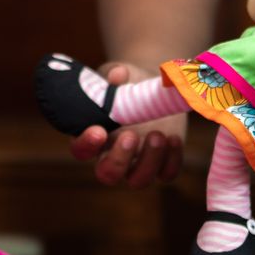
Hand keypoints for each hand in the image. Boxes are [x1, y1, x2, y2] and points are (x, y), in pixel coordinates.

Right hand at [67, 62, 186, 187]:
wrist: (152, 87)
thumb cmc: (129, 82)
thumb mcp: (121, 73)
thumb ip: (115, 74)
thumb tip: (117, 75)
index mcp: (93, 135)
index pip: (81, 150)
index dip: (86, 145)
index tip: (98, 131)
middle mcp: (113, 154)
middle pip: (108, 174)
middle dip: (119, 160)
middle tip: (131, 135)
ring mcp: (138, 162)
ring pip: (138, 180)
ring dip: (149, 161)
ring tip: (158, 134)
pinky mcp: (163, 162)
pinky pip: (166, 174)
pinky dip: (172, 160)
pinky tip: (174, 138)